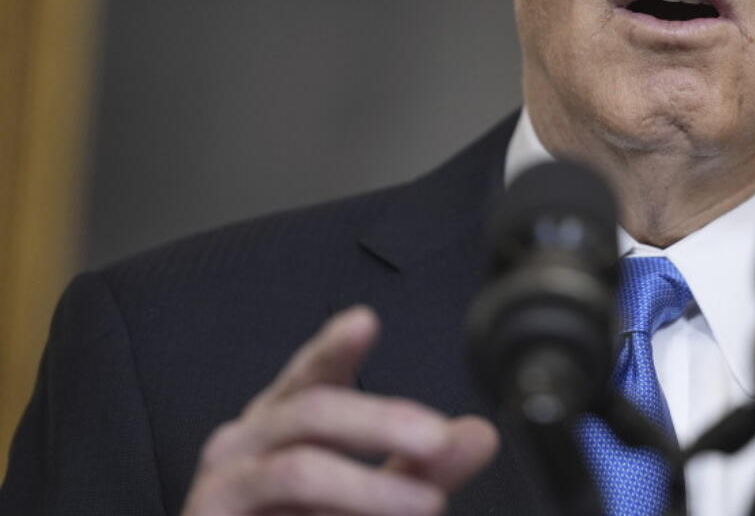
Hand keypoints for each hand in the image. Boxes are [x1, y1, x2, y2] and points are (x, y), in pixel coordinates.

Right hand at [182, 305, 497, 515]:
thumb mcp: (378, 501)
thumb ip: (425, 469)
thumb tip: (481, 434)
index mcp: (288, 424)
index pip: (313, 373)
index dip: (334, 346)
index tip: (364, 321)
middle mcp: (250, 441)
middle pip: (314, 408)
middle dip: (381, 420)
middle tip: (437, 439)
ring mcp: (225, 479)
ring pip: (300, 465)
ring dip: (369, 486)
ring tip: (428, 503)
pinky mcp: (211, 514)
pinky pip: (280, 496)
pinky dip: (338, 507)